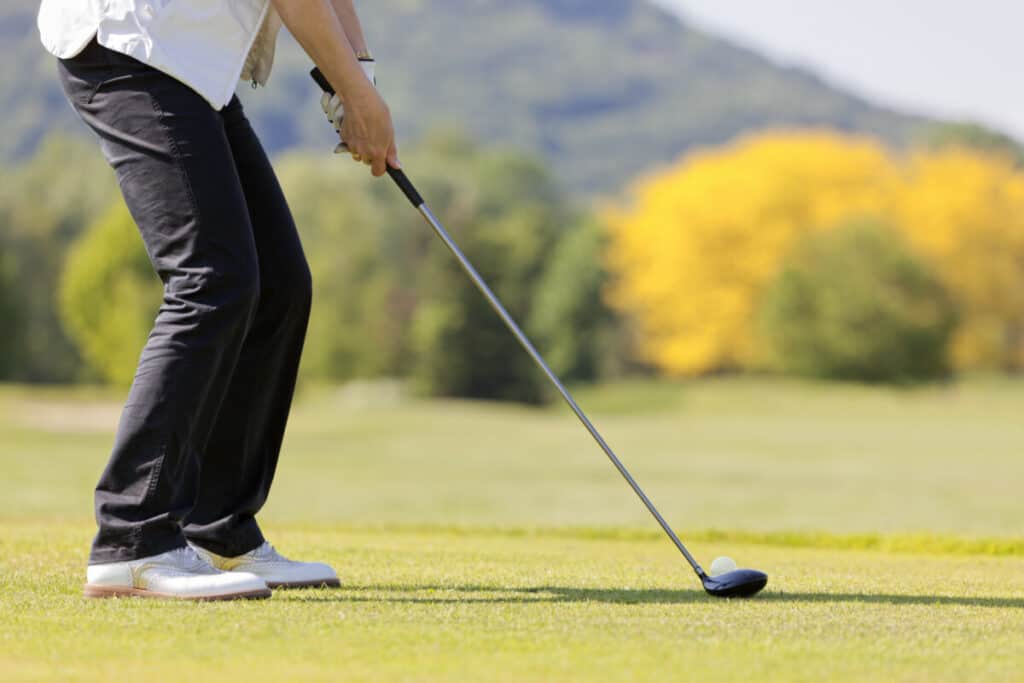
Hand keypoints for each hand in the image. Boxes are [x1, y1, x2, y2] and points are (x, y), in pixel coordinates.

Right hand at [320, 60, 398, 175]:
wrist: (360, 98)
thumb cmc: (378, 113)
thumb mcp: (390, 132)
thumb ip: (391, 152)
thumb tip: (396, 166)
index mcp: (376, 152)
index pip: (377, 172)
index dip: (380, 167)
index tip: (382, 162)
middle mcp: (363, 152)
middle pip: (367, 161)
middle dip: (371, 154)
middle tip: (375, 138)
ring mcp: (352, 145)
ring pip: (357, 153)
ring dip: (361, 147)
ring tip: (366, 130)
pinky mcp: (344, 137)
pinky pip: (349, 143)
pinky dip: (353, 138)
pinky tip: (358, 125)